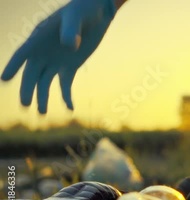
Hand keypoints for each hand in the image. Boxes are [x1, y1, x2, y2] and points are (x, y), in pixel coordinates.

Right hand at [1, 0, 116, 113]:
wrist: (96, 14)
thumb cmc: (83, 10)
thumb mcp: (76, 17)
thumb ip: (71, 30)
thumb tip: (69, 46)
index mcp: (38, 38)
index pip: (22, 54)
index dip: (13, 66)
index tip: (4, 79)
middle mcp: (43, 53)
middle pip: (31, 74)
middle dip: (27, 89)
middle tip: (25, 105)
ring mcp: (55, 61)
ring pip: (44, 83)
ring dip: (42, 98)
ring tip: (41, 114)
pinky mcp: (69, 68)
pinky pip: (65, 85)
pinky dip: (66, 97)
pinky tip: (70, 109)